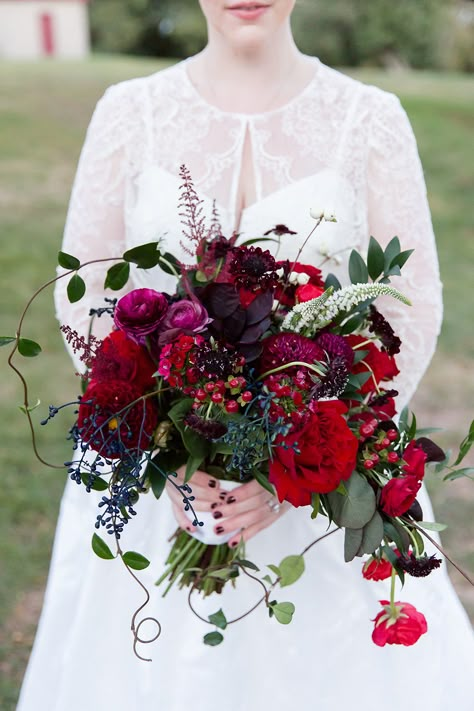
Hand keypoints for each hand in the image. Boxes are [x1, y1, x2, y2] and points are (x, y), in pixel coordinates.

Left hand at [166, 467, 289, 545]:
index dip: (243, 493)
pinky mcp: (278, 515)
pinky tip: (231, 542)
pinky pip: (261, 527)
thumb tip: (229, 477)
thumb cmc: (281, 467)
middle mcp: (279, 493)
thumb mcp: (272, 463)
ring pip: (257, 518)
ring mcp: (279, 506)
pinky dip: (246, 536)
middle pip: (256, 504)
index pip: (258, 487)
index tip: (226, 497)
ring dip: (237, 525)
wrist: (301, 477)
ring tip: (218, 529)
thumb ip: (255, 470)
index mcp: (277, 477)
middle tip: (216, 513)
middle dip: (235, 510)